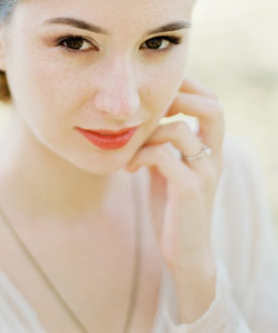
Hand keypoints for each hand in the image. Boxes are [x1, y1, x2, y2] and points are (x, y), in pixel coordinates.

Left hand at [124, 76, 223, 271]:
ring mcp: (204, 173)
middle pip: (213, 108)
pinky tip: (129, 169)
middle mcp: (214, 157)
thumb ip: (163, 145)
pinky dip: (139, 155)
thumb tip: (142, 120)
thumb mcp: (170, 170)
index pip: (213, 104)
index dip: (190, 87)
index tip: (161, 88)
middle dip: (179, 97)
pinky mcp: (189, 190)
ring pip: (178, 130)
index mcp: (211, 150)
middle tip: (150, 108)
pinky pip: (162, 156)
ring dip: (147, 134)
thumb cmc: (172, 208)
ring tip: (131, 150)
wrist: (185, 255)